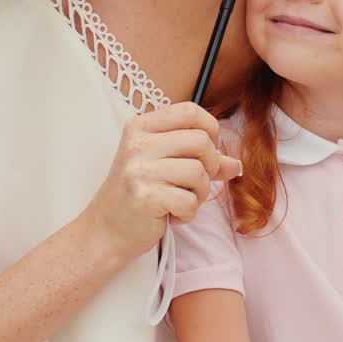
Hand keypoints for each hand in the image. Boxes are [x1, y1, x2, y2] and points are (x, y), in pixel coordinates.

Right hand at [84, 102, 241, 262]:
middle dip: (209, 166)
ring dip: (199, 193)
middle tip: (194, 183)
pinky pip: (190, 201)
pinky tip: (170, 214)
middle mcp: (138, 144)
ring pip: (199, 172)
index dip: (209, 129)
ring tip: (180, 200)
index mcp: (141, 127)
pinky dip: (187, 213)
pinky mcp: (145, 197)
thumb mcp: (166, 166)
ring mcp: (139, 170)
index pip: (190, 111)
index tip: (205, 150)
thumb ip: (201, 159)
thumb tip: (237, 164)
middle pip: (201, 141)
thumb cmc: (139, 193)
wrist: (105, 230)